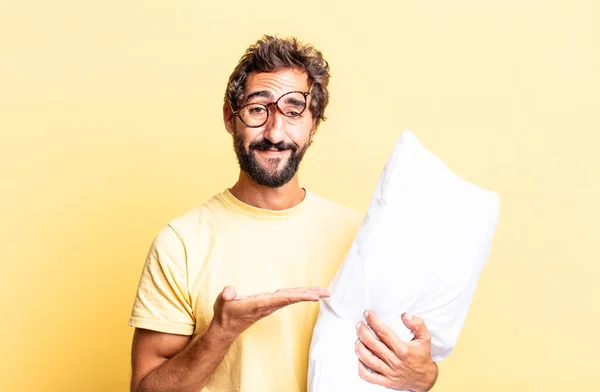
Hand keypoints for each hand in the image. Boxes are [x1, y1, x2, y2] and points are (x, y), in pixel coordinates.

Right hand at [211, 285, 329, 339]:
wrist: (226, 328)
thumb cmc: (225, 313)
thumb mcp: (221, 303)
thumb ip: (225, 296)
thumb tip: (229, 292)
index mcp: (260, 304)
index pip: (283, 298)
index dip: (299, 296)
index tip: (315, 296)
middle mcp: (268, 305)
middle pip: (292, 298)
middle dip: (310, 295)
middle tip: (327, 293)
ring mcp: (270, 306)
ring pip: (292, 298)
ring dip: (307, 294)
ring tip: (323, 292)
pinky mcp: (269, 305)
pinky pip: (287, 298)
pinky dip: (299, 294)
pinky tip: (307, 293)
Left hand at [355, 311, 437, 391]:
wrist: (425, 379)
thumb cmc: (422, 357)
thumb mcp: (425, 338)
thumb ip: (418, 325)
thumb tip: (405, 315)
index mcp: (403, 350)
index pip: (383, 332)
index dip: (373, 321)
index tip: (367, 314)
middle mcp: (395, 361)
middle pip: (372, 344)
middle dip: (362, 332)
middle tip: (359, 325)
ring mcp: (389, 372)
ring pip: (368, 359)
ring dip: (359, 348)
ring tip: (358, 339)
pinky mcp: (386, 381)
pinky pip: (368, 376)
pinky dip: (360, 367)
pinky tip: (360, 358)